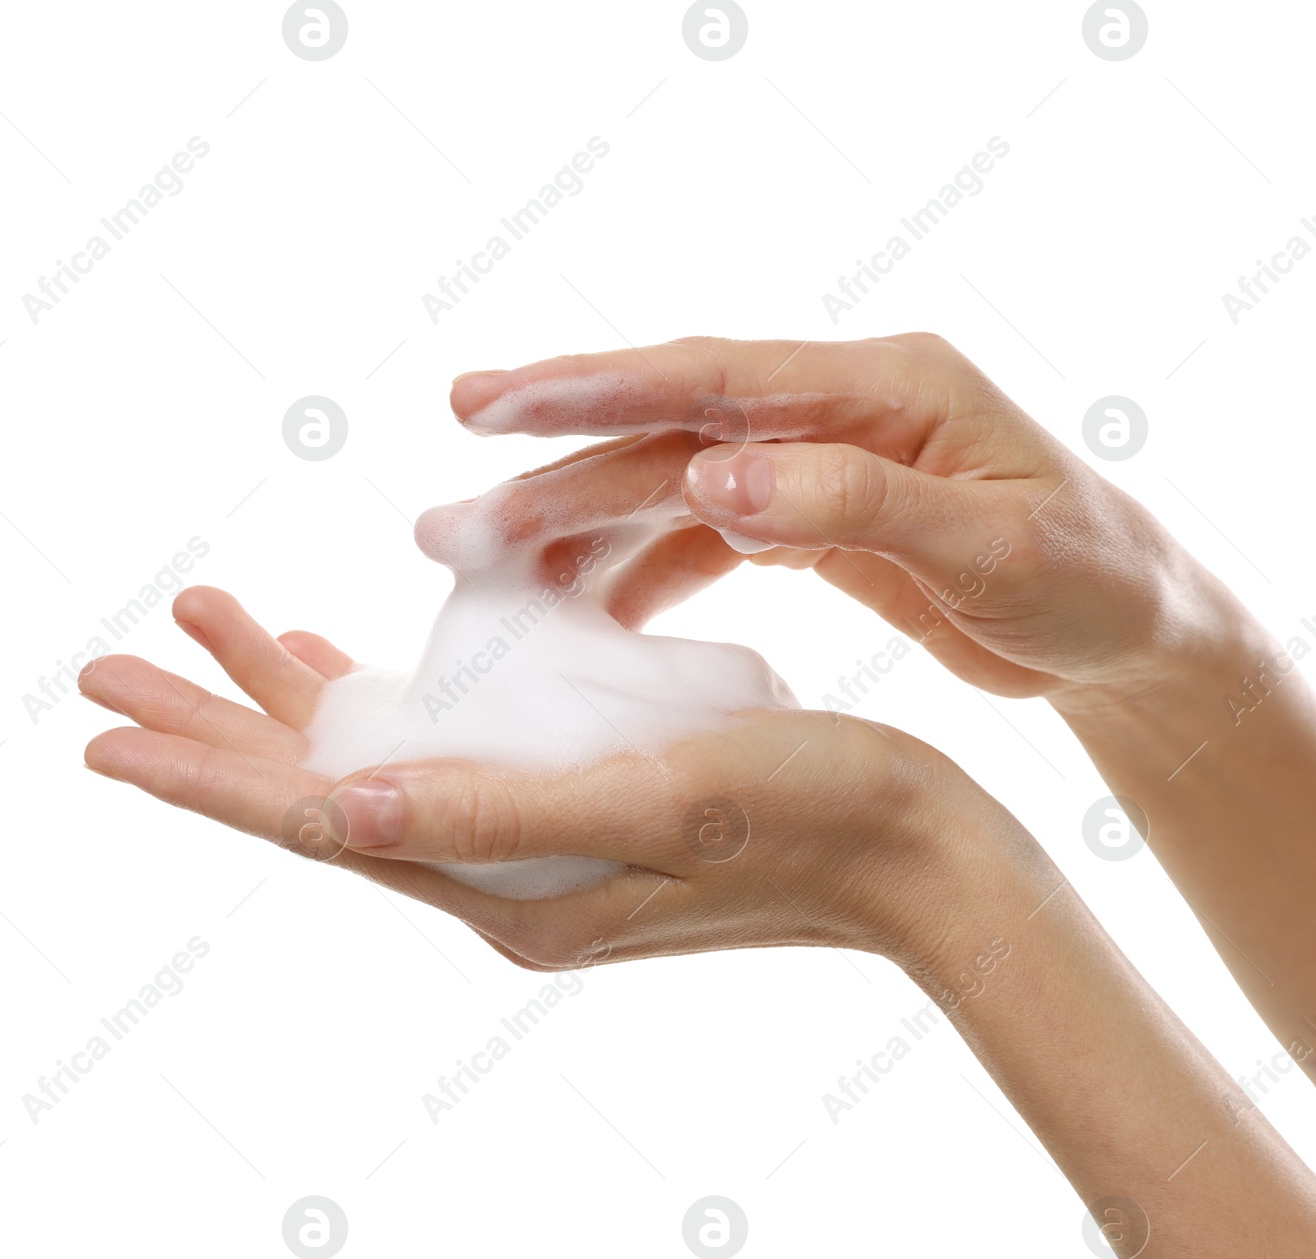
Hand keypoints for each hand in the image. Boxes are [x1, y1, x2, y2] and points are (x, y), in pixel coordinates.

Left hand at [79, 587, 1000, 974]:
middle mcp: (494, 870)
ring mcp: (532, 840)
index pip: (309, 818)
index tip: (100, 729)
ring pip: (372, 760)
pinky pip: (445, 749)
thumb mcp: (649, 798)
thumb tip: (330, 809)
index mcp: (494, 877)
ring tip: (214, 630)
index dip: (202, 769)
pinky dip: (386, 699)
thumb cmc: (809, 814)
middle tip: (109, 670)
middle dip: (215, 724)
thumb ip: (492, 808)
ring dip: (290, 697)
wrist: (927, 858)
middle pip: (317, 787)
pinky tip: (360, 663)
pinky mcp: (576, 803)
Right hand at [451, 334, 1230, 708]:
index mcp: (884, 386)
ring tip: (490, 574)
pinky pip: (703, 538)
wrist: (1130, 628)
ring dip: (582, 528)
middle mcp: (835, 410)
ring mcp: (815, 463)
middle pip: (668, 430)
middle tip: (449, 516)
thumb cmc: (1086, 578)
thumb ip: (857, 504)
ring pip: (670, 486)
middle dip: (553, 469)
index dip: (596, 387)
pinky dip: (644, 571)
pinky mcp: (810, 520)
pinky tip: (589, 612)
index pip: (713, 376)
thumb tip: (718, 478)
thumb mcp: (991, 545)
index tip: (494, 404)